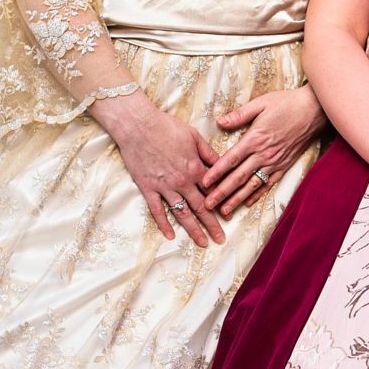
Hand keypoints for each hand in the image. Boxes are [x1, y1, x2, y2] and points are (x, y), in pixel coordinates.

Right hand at [95, 94, 223, 246]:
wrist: (138, 125)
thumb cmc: (166, 126)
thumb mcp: (194, 136)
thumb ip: (209, 153)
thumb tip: (223, 164)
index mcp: (196, 168)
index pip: (213, 192)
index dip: (223, 205)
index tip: (230, 217)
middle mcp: (183, 182)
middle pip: (201, 208)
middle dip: (212, 225)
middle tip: (220, 240)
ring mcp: (165, 187)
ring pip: (182, 213)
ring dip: (193, 230)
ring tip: (202, 243)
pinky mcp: (148, 188)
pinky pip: (157, 210)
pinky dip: (164, 224)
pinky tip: (170, 236)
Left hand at [201, 84, 325, 215]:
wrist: (314, 110)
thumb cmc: (287, 104)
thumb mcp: (261, 103)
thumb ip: (239, 114)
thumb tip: (219, 122)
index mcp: (254, 139)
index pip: (230, 159)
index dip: (216, 173)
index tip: (203, 183)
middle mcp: (263, 154)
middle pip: (238, 177)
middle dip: (222, 192)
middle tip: (208, 205)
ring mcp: (275, 162)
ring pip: (252, 184)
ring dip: (237, 199)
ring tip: (225, 211)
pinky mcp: (284, 165)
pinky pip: (268, 183)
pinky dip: (257, 194)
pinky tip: (247, 202)